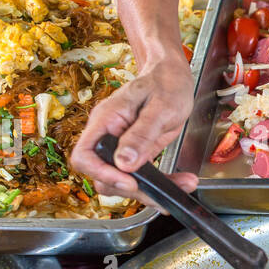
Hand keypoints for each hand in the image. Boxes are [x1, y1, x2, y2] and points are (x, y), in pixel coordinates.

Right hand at [70, 50, 197, 200]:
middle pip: (104, 176)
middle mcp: (108, 136)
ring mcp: (122, 147)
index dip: (101, 173)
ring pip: (124, 182)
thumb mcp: (160, 106)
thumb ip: (141, 134)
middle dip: (132, 189)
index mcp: (106, 120)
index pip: (84, 155)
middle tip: (161, 192)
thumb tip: (123, 163)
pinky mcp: (137, 154)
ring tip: (184, 184)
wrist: (172, 75)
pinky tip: (183, 182)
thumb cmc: (165, 82)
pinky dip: (162, 184)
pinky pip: (143, 177)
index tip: (129, 181)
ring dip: (151, 191)